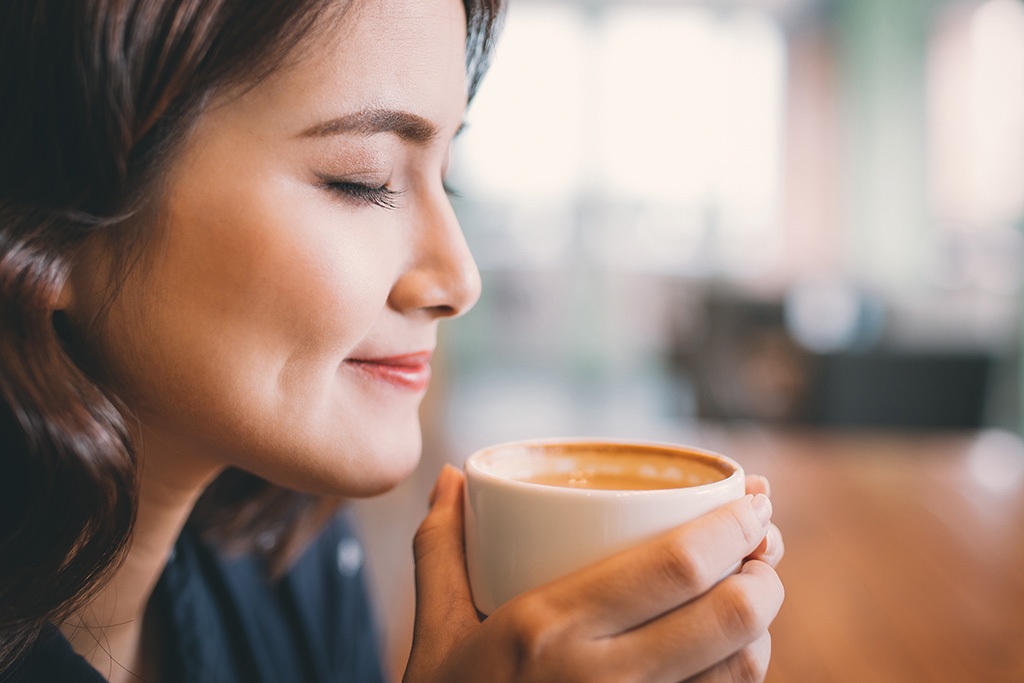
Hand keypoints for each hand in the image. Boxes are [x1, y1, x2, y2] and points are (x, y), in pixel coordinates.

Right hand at [404, 466, 784, 682]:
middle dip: (764, 573)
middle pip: (731, 615)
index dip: (733, 529)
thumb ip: (440, 548)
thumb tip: (447, 477)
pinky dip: (741, 674)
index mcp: (549, 628)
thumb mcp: (435, 633)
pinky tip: (729, 653)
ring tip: (749, 593)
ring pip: (743, 670)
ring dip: (762, 626)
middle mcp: (602, 680)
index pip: (676, 566)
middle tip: (761, 549)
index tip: (754, 503)